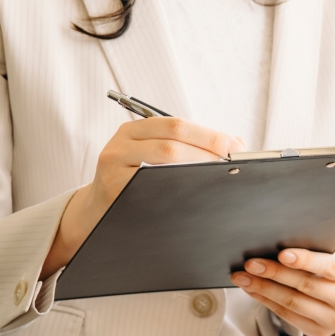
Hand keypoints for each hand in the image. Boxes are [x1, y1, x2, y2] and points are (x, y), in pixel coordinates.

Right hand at [45, 117, 243, 274]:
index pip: (176, 125)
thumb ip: (190, 146)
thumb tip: (238, 143)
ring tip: (217, 177)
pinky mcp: (112, 190)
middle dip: (207, 153)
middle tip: (232, 164)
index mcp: (134, 130)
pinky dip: (176, 189)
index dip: (209, 135)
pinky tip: (193, 194)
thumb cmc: (135, 181)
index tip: (235, 146)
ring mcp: (113, 166)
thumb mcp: (154, 156)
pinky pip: (150, 188)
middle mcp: (120, 143)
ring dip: (196, 170)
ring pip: (162, 163)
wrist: (97, 210)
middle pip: (171, 144)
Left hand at [231, 236, 334, 335]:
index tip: (282, 254)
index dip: (306, 261)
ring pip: (293, 304)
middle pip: (307, 286)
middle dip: (275, 273)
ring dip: (264, 289)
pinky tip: (253, 290)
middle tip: (251, 264)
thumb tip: (282, 240)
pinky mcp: (321, 332)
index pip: (330, 267)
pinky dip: (267, 302)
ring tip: (243, 277)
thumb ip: (319, 243)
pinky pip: (288, 316)